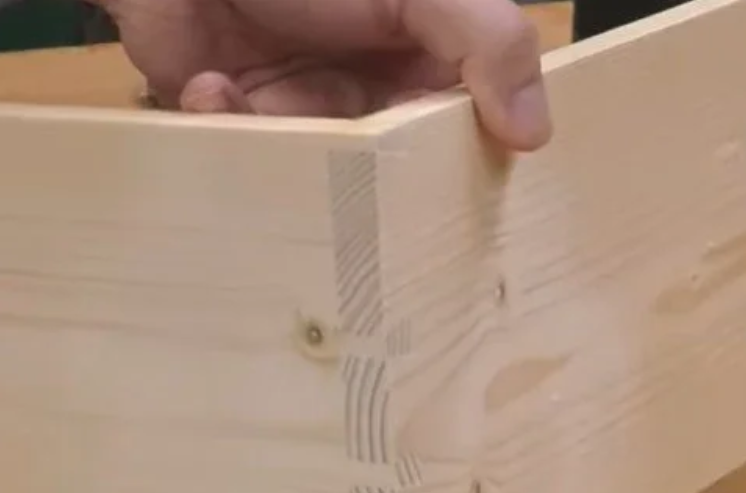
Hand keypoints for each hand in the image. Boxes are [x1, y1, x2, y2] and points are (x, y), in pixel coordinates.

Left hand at [90, 0, 551, 150]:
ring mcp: (300, 113)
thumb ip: (489, 42)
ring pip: (307, 173)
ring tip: (246, 90)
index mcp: (420, 68)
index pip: (455, 140)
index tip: (438, 198)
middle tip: (332, 166)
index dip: (449, 170)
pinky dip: (222, 121)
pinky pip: (243, 157)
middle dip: (350, 175)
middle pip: (377, 174)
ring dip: (273, 131)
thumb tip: (535, 133)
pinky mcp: (242, 125)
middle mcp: (364, 99)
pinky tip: (210, 84)